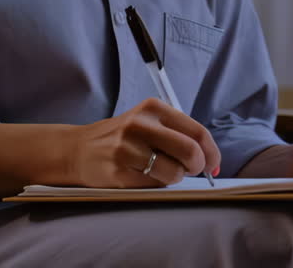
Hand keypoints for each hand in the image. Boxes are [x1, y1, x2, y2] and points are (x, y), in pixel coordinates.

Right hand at [65, 97, 220, 187]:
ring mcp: (128, 147)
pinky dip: (156, 184)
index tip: (213, 164)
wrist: (79, 149)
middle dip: (197, 166)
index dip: (211, 152)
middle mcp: (141, 124)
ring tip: (162, 171)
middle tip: (192, 171)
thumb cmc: (122, 138)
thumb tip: (210, 159)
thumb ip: (177, 134)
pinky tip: (143, 175)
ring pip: (174, 172)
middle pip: (189, 151)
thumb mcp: (148, 123)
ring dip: (175, 177)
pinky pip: (154, 184)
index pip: (197, 131)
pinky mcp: (119, 170)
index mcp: (154, 108)